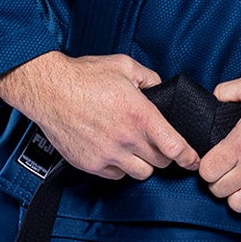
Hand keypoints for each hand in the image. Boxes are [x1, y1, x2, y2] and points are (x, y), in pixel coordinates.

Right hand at [0, 51, 199, 180]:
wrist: (48, 89)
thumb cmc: (83, 76)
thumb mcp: (124, 65)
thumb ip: (149, 78)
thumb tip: (159, 87)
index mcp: (140, 115)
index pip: (175, 147)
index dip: (189, 157)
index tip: (193, 160)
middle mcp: (127, 139)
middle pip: (160, 163)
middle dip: (164, 156)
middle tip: (158, 146)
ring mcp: (108, 154)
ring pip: (140, 173)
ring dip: (143, 164)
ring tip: (135, 149)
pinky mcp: (91, 164)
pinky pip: (116, 176)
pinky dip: (120, 168)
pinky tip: (115, 152)